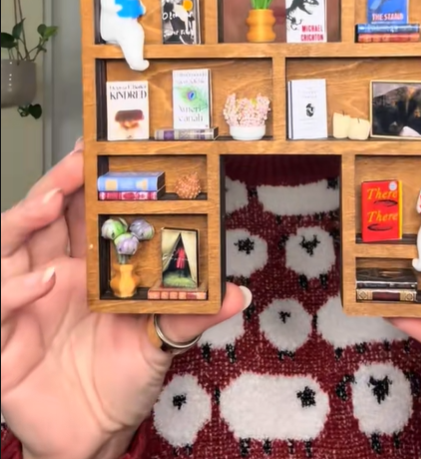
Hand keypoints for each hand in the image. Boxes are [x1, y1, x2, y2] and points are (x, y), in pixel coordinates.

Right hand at [1, 142, 249, 458]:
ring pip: (10, 244)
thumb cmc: (123, 377)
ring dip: (26, 217)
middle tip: (78, 161)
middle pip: (44, 214)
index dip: (88, 179)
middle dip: (58, 182)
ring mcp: (24, 300)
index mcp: (88, 265)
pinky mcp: (3, 337)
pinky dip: (15, 288)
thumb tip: (237, 292)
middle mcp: (51, 272)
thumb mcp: (160, 342)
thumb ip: (190, 315)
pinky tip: (44, 279)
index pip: (82, 210)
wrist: (93, 433)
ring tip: (52, 200)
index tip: (103, 148)